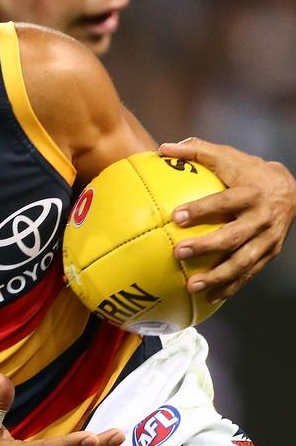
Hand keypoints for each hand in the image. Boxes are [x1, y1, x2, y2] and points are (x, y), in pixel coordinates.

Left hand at [159, 137, 295, 299]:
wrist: (291, 190)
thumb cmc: (249, 172)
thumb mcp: (228, 156)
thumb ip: (197, 151)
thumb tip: (162, 148)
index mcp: (251, 193)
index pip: (225, 201)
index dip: (201, 209)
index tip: (176, 217)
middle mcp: (261, 218)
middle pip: (233, 236)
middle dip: (206, 247)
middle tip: (178, 253)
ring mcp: (267, 239)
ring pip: (242, 262)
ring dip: (217, 277)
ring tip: (191, 286)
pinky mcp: (269, 254)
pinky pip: (249, 274)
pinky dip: (230, 287)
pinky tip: (209, 297)